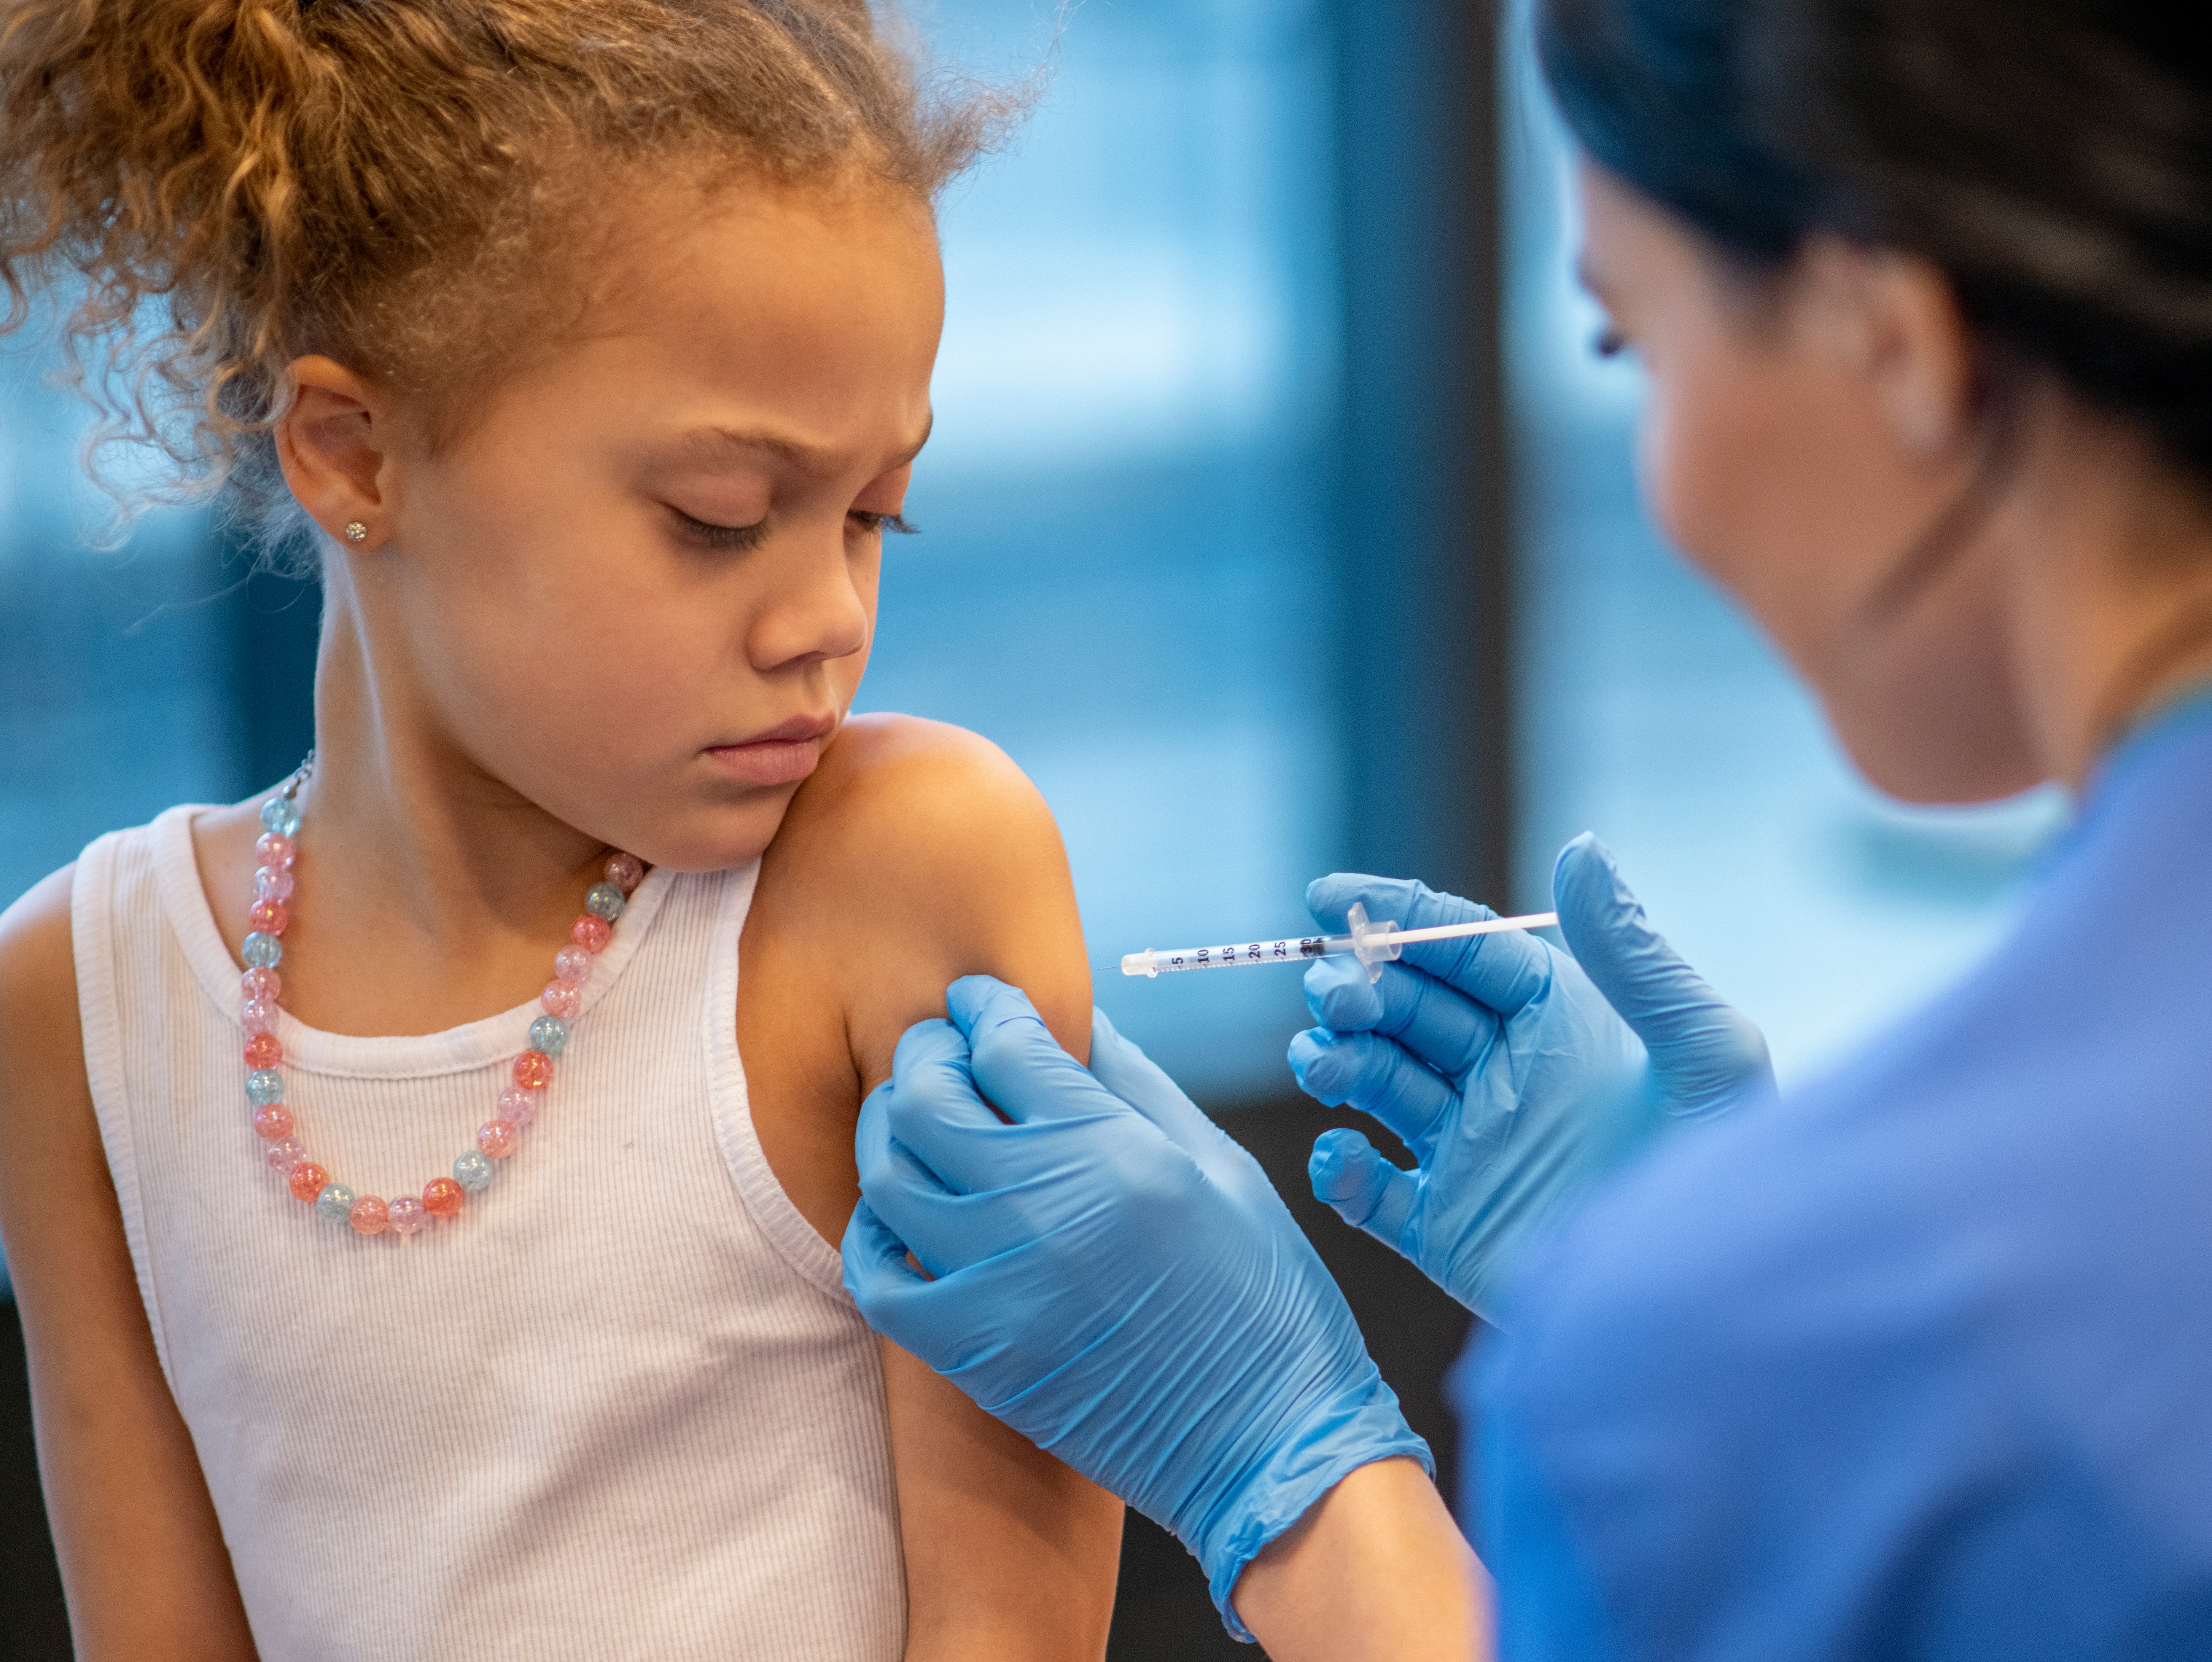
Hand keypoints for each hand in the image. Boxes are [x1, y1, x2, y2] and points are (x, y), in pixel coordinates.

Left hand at [841, 976, 1430, 1635]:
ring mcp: (997, 1283)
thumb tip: (1079, 1021)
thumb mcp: (1221, 1165)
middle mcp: (1042, 1207)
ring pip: (887, 1174)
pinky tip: (900, 1214)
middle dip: (926, 1052)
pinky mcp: (973, 1353)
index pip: (1007, 1043)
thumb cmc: (1263, 1298)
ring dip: (890, 1131)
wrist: (1267, 1440)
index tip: (982, 1003)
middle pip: (927, 1096)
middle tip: (941, 1047)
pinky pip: (878, 1276)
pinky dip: (873, 1232)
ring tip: (915, 1119)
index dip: (987, 1008)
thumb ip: (1138, 1086)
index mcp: (1113, 1150)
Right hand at [1289, 833, 1772, 1319]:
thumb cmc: (1732, 1177)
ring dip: (1336, 1062)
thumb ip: (1635, 956)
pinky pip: (1368, 1191)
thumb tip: (1580, 848)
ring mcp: (1467, 1152)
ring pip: (1373, 1084)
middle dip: (1358, 990)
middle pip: (1405, 1010)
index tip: (1328, 899)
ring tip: (1327, 1066)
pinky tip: (1344, 1160)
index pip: (1461, 951)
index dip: (1395, 918)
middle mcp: (1505, 1078)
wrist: (1716, 1315)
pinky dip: (1339, 1172)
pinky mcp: (1443, 1228)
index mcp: (1559, 1024)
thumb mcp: (1705, 1054)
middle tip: (1339, 996)